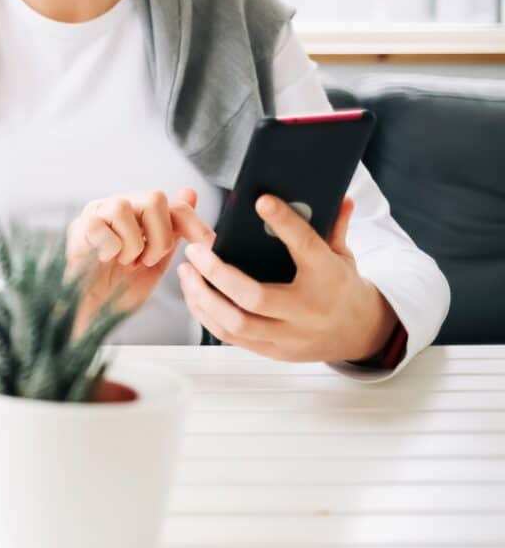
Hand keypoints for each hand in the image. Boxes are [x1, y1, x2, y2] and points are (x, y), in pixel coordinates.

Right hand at [66, 188, 215, 333]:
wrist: (91, 314)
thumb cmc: (119, 289)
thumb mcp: (155, 262)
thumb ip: (173, 232)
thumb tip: (190, 193)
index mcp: (141, 215)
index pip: (175, 205)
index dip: (194, 224)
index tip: (207, 246)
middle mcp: (120, 207)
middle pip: (154, 198)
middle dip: (160, 236)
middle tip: (148, 261)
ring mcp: (97, 213)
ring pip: (124, 207)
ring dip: (132, 243)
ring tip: (124, 262)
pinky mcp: (78, 226)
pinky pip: (100, 225)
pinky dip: (109, 248)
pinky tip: (104, 260)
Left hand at [178, 193, 398, 362]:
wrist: (361, 333)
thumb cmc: (341, 286)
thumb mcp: (343, 255)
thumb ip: (334, 227)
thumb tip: (339, 196)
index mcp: (329, 278)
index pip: (307, 248)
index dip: (285, 223)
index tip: (261, 201)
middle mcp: (307, 311)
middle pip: (255, 297)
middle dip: (218, 273)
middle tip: (195, 249)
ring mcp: (289, 336)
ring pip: (237, 323)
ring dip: (203, 297)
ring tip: (186, 271)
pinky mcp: (274, 351)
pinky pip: (232, 337)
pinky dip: (207, 315)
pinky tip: (193, 294)